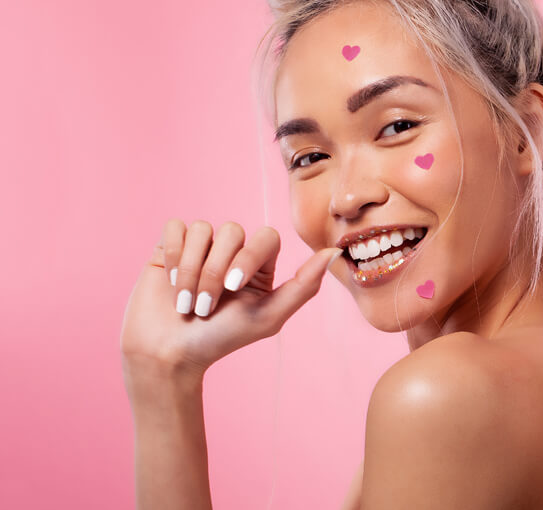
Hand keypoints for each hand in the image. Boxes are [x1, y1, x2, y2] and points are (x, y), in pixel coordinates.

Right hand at [121, 219, 339, 382]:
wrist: (169, 354)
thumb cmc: (221, 338)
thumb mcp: (268, 317)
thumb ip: (304, 285)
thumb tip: (334, 252)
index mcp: (260, 265)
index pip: (266, 236)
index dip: (248, 256)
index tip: (233, 288)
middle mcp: (232, 251)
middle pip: (231, 231)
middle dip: (215, 271)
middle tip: (205, 306)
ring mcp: (201, 247)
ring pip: (202, 230)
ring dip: (191, 268)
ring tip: (185, 300)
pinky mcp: (169, 247)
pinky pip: (176, 228)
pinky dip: (173, 255)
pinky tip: (170, 281)